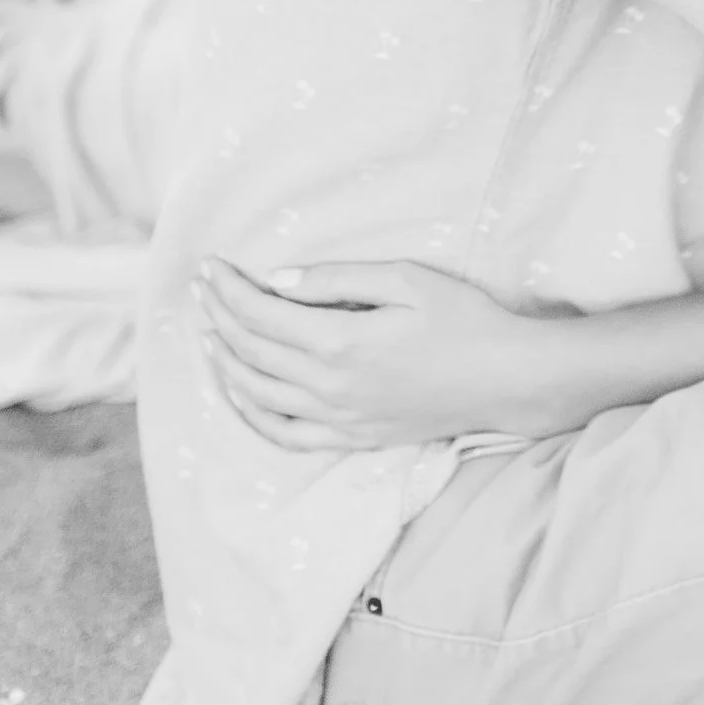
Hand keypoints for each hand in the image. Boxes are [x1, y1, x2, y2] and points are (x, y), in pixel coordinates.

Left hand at [196, 254, 553, 451]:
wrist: (503, 379)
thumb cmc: (462, 319)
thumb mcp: (406, 280)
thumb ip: (339, 280)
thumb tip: (279, 282)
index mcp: (341, 342)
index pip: (262, 314)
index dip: (229, 289)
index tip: (209, 266)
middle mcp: (329, 387)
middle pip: (252, 352)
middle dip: (219, 316)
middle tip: (200, 289)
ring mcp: (338, 419)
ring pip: (259, 395)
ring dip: (226, 362)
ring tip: (208, 334)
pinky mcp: (351, 438)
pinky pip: (285, 435)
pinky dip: (252, 416)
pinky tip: (239, 396)